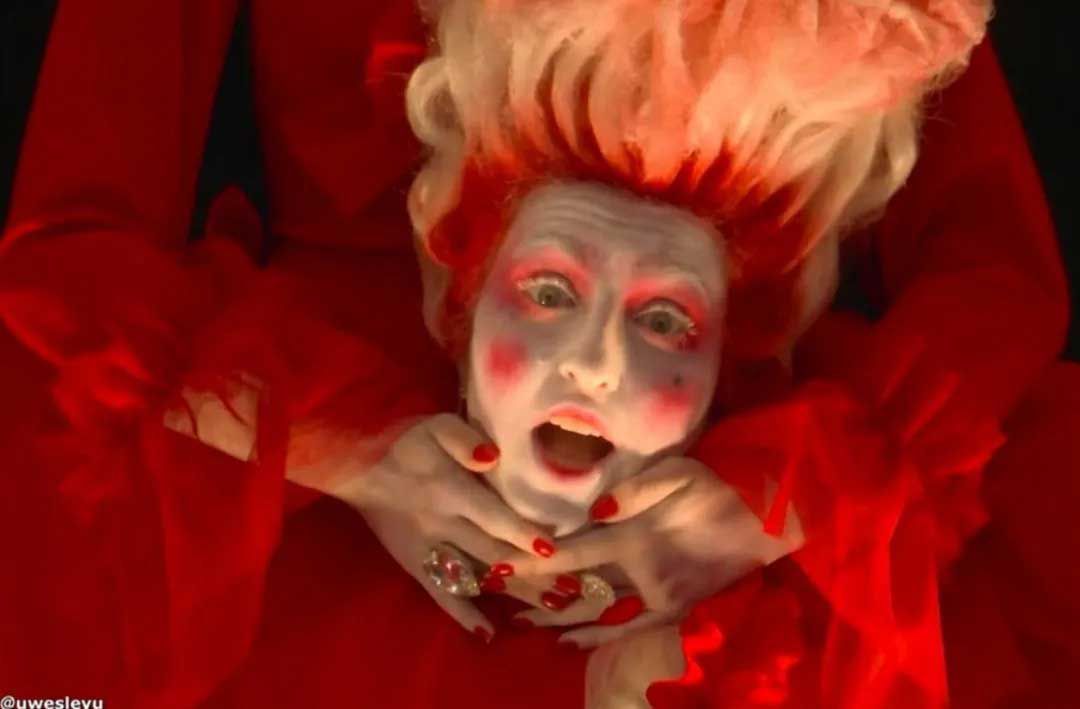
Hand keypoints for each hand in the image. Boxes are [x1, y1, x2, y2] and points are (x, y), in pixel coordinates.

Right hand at [339, 414, 558, 639]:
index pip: (493, 517)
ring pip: (477, 576)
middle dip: (534, 571)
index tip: (554, 551)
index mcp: (450, 491)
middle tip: (573, 586)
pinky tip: (486, 632)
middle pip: (493, 553)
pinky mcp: (415, 563)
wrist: (355, 466)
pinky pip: (440, 592)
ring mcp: (429, 549)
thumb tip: (492, 457)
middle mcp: (442, 525)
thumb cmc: (402, 442)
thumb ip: (462, 437)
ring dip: (513, 592)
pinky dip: (462, 613)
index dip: (523, 534)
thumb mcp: (433, 425)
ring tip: (550, 608)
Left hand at [504, 456, 802, 646]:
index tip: (499, 567)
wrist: (765, 521)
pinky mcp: (673, 608)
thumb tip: (598, 509)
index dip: (534, 562)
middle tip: (497, 595)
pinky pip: (630, 628)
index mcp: (636, 537)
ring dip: (558, 617)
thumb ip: (636, 491)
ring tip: (522, 621)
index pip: (572, 552)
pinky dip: (600, 636)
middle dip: (535, 593)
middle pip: (577, 587)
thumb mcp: (679, 473)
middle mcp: (640, 573)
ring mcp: (656, 596)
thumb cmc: (717, 488)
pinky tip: (571, 641)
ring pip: (597, 611)